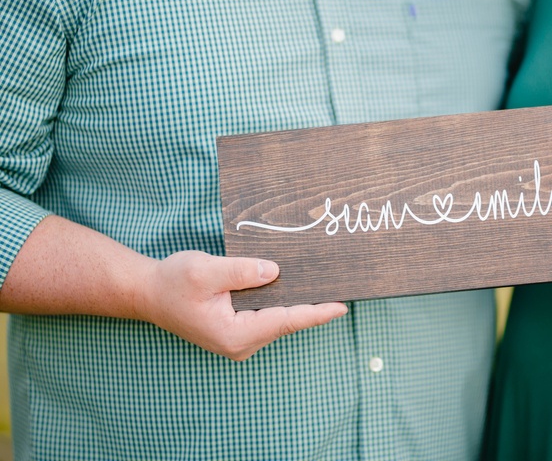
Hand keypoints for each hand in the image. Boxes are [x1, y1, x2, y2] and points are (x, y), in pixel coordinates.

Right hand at [137, 251, 347, 360]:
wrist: (148, 292)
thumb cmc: (173, 282)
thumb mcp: (206, 271)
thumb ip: (242, 272)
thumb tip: (274, 271)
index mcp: (235, 334)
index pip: (286, 321)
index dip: (316, 313)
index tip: (342, 306)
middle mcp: (241, 342)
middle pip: (286, 321)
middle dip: (313, 306)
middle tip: (342, 287)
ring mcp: (239, 338)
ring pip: (278, 319)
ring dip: (298, 302)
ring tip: (326, 284)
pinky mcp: (238, 329)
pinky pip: (268, 316)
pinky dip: (283, 302)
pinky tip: (297, 287)